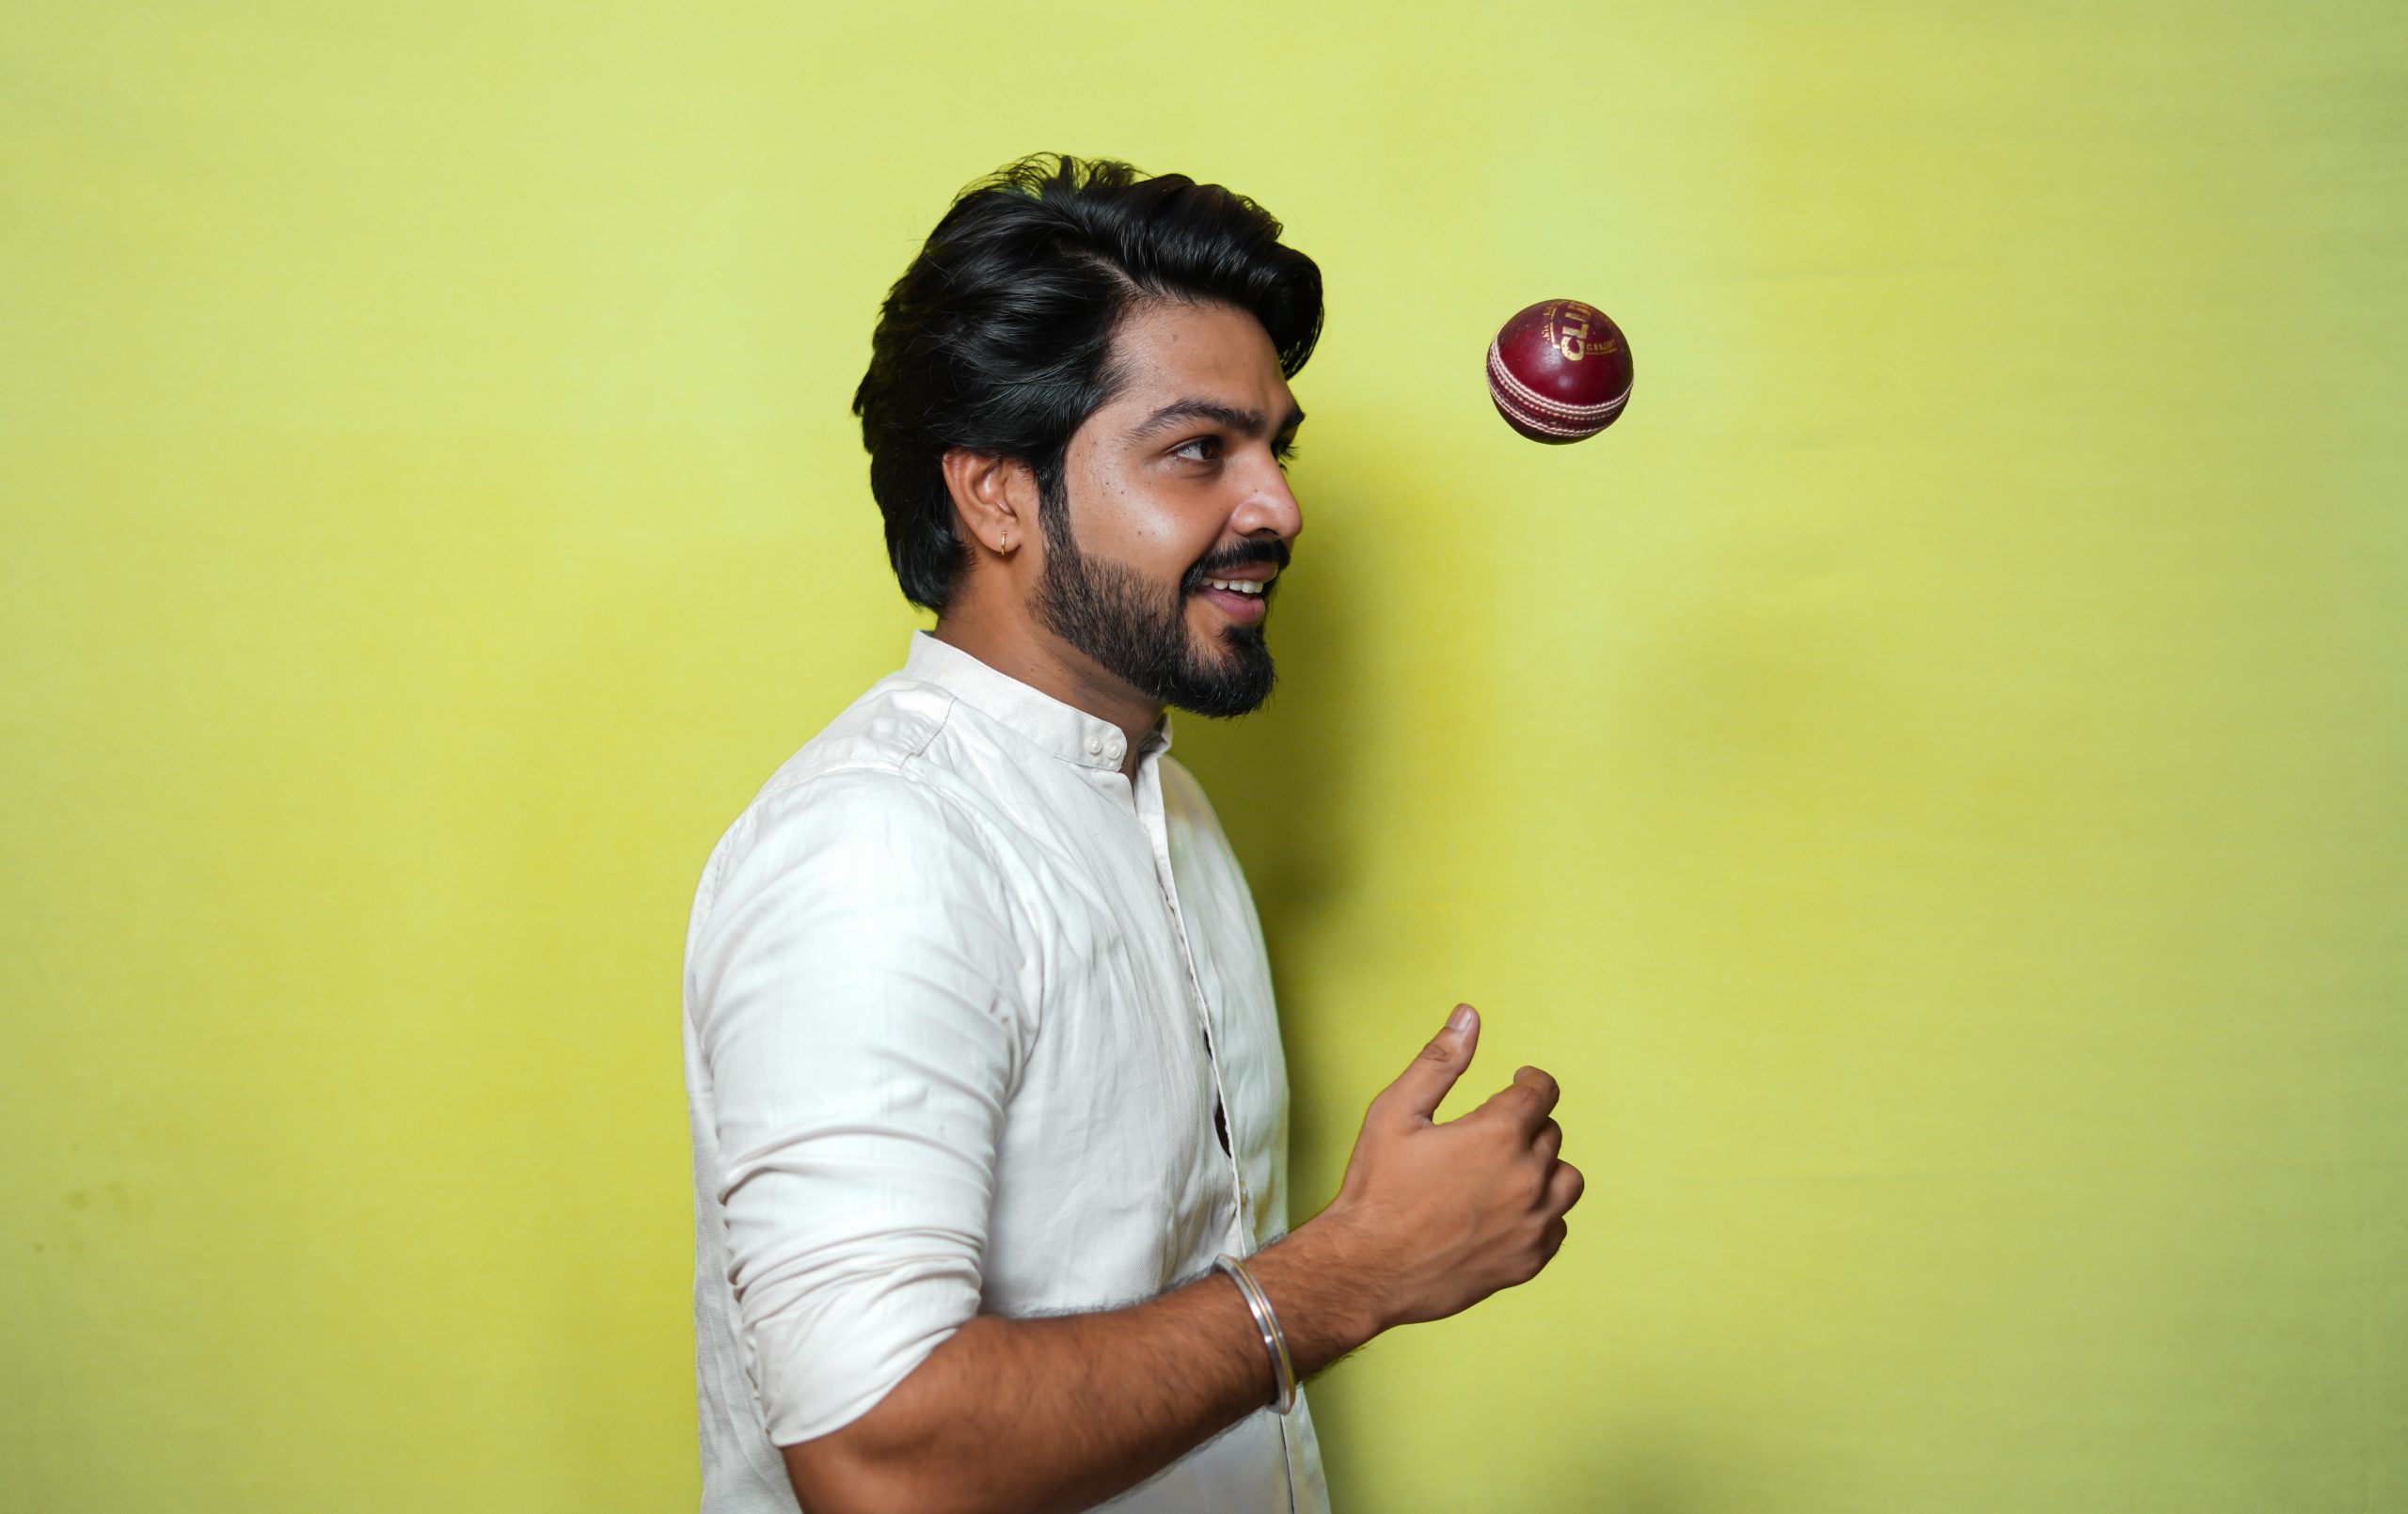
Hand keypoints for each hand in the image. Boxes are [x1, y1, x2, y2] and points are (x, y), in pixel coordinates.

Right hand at [1312, 1005, 1583, 1329]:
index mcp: (1499, 1133)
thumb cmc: (1377, 1188)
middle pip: (1551, 1134)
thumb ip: (1439, 1060)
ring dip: (1543, 1168)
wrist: (1367, 1268)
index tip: (1518, 1083)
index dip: (1530, 1081)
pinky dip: (1539, 1213)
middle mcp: (1528, 1177)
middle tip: (1489, 1135)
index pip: (1543, 1092)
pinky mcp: (1528, 1260)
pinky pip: (1557, 1226)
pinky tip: (1505, 1212)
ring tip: (1506, 1172)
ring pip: (1566, 1181)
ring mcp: (1533, 1223)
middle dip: (1525, 1126)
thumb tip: (1469, 1015)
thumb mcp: (1396, 1112)